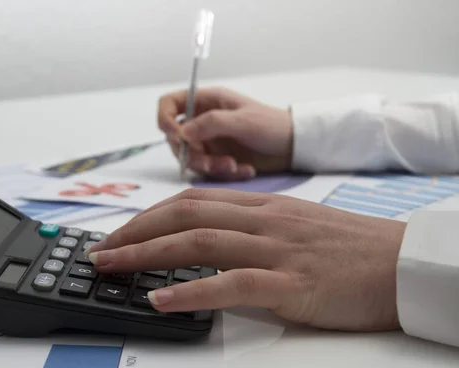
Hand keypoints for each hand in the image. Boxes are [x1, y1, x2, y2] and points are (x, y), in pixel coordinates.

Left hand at [85, 188, 406, 331]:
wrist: (400, 263)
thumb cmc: (348, 248)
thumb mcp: (293, 225)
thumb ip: (252, 229)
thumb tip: (210, 243)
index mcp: (262, 206)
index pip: (192, 201)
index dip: (149, 216)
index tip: (122, 232)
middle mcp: (263, 220)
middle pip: (185, 216)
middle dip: (134, 232)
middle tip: (101, 250)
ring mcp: (276, 249)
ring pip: (199, 242)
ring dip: (147, 254)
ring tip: (112, 267)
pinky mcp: (291, 282)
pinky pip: (232, 284)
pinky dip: (191, 291)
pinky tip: (161, 298)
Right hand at [158, 87, 292, 179]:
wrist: (293, 147)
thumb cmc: (271, 125)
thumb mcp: (243, 121)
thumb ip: (212, 124)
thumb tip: (182, 133)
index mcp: (205, 101)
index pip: (169, 104)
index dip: (165, 119)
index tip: (178, 137)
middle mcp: (201, 121)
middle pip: (176, 139)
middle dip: (193, 154)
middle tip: (214, 163)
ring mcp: (208, 141)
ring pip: (191, 159)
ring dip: (210, 167)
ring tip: (235, 167)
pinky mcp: (216, 160)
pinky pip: (207, 172)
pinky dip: (224, 174)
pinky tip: (245, 171)